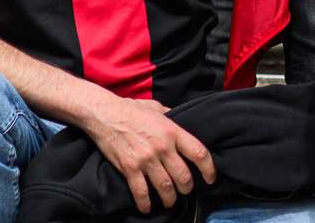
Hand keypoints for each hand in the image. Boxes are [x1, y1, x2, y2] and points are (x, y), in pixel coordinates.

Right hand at [83, 94, 215, 213]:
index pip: (199, 153)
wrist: (104, 113)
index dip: (209, 169)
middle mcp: (162, 147)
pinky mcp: (130, 168)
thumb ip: (172, 117)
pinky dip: (146, 203)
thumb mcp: (157, 108)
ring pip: (165, 187)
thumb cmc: (131, 109)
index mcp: (172, 131)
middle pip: (183, 176)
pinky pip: (141, 192)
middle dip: (187, 188)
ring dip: (170, 198)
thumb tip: (183, 120)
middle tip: (186, 190)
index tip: (210, 178)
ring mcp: (146, 159)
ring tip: (170, 200)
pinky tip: (148, 207)